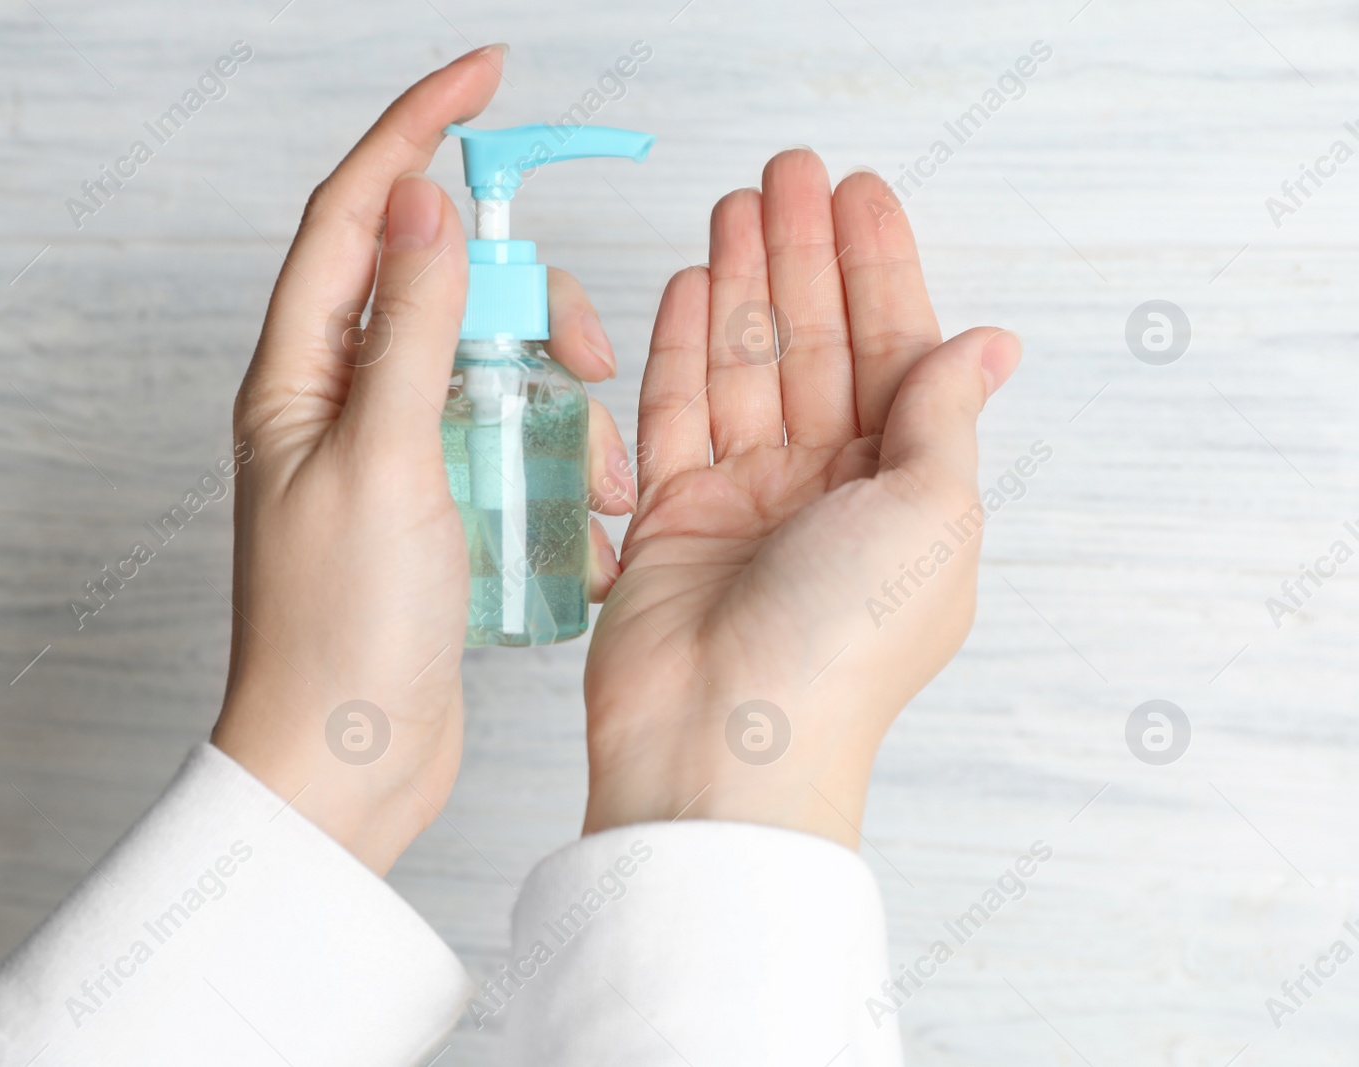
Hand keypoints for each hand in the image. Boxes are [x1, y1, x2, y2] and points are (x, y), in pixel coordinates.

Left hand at [211, 46, 631, 873]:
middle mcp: (338, 401)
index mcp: (299, 375)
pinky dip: (552, 458)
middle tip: (580, 352)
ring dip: (552, 396)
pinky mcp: (434, 506)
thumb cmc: (341, 629)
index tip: (487, 74)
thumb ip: (404, 326)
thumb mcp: (381, 459)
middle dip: (525, 301)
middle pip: (439, 287)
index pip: (353, 211)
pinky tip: (581, 513)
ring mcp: (389, 454)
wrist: (348, 762)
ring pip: (487, 365)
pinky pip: (504, 441)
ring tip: (588, 465)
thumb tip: (416, 198)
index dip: (415, 129)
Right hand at [582, 151, 1020, 846]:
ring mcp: (748, 503)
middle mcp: (828, 493)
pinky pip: (681, 412)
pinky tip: (693, 284)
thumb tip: (985, 344)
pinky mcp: (675, 519)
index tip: (860, 195)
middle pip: (814, 347)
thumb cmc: (840, 648)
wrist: (725, 740)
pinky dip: (686, 347)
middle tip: (789, 174)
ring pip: (745, 367)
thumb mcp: (930, 516)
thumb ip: (943, 417)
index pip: (894, 353)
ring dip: (743, 284)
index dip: (878, 269)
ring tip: (737, 204)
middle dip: (804, 257)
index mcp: (904, 493)